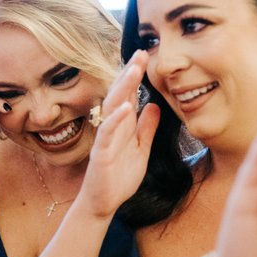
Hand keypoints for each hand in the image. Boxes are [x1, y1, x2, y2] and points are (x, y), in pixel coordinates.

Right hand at [78, 52, 159, 218]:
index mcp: (122, 126)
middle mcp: (112, 127)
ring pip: (112, 108)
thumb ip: (146, 128)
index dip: (136, 75)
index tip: (146, 55)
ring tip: (134, 70)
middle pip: (120, 94)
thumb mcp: (141, 150)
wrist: (103, 204)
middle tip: (142, 52)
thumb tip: (155, 105)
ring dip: (123, 89)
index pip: (129, 95)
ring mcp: (105, 139)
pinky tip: (125, 106)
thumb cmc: (119, 178)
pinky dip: (116, 119)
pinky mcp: (101, 154)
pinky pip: (107, 133)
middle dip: (130, 73)